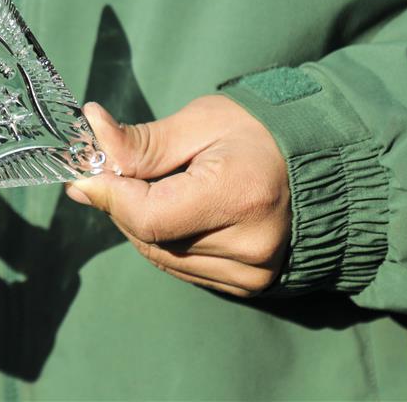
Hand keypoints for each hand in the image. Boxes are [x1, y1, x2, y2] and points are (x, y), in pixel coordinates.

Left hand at [66, 96, 290, 297]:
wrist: (319, 161)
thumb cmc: (259, 131)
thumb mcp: (199, 123)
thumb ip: (141, 141)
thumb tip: (90, 131)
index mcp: (241, 196)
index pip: (148, 215)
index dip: (109, 195)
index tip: (87, 172)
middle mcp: (250, 246)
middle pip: (149, 237)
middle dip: (119, 204)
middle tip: (112, 171)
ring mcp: (252, 272)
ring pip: (158, 255)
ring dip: (139, 222)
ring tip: (155, 187)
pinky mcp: (248, 284)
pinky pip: (180, 267)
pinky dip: (162, 239)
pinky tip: (176, 210)